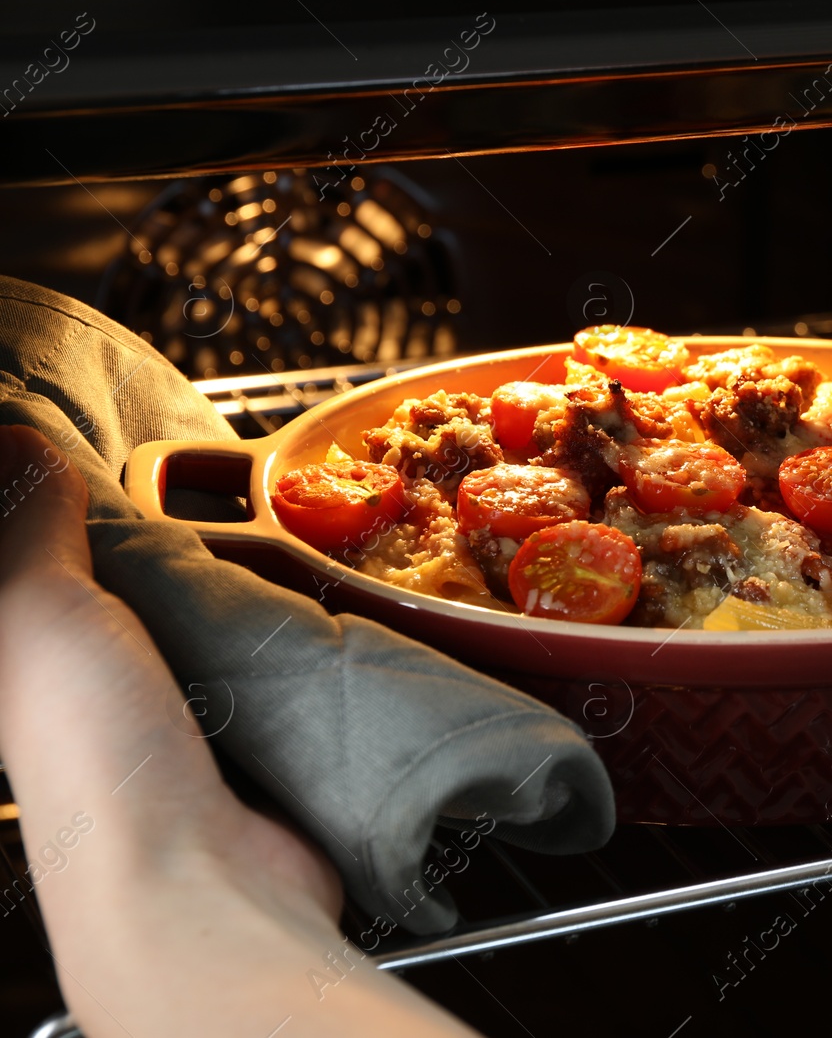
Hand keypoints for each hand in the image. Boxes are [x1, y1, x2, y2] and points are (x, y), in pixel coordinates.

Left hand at [0, 425, 478, 1036]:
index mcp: (33, 668)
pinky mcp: (262, 747)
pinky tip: (316, 601)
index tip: (130, 460)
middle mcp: (106, 697)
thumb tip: (17, 439)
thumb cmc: (100, 756)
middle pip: (141, 595)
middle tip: (223, 486)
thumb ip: (30, 526)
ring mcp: (191, 725)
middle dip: (179, 544)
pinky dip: (294, 637)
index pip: (53, 569)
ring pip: (216, 628)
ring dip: (247, 589)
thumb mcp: (38, 613)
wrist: (207, 880)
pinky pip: (275, 669)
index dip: (82, 514)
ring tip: (281, 530)